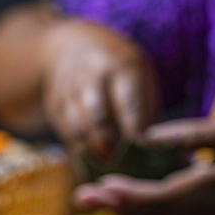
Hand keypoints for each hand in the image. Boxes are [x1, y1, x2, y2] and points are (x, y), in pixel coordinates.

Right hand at [42, 21, 160, 155]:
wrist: (75, 45)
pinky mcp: (54, 102)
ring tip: (109, 169)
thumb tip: (159, 151)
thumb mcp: (141, 77)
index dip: (136, 132)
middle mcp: (91, 75)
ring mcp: (69, 88)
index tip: (145, 153)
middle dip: (111, 146)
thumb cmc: (121, 70)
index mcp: (121, 66)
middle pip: (99, 117)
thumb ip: (148, 111)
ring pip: (78, 127)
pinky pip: (66, 132)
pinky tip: (93, 164)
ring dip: (93, 152)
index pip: (129, 104)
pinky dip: (79, 151)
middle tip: (124, 168)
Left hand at [72, 118, 214, 214]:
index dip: (124, 194)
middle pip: (148, 214)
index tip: (99, 186)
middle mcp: (201, 209)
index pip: (155, 198)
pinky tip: (133, 202)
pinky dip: (145, 210)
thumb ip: (195, 134)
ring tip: (99, 199)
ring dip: (126, 209)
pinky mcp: (210, 213)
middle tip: (82, 198)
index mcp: (205, 190)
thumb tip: (150, 138)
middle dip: (114, 205)